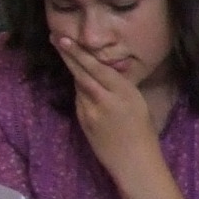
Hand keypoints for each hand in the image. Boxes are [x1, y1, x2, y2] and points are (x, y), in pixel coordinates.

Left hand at [55, 35, 163, 182]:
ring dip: (73, 70)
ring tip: (65, 52)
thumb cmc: (143, 133)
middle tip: (55, 37)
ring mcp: (91, 111)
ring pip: (79, 85)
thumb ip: (122, 87)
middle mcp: (106, 99)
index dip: (80, 53)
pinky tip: (81, 84)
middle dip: (68, 54)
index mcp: (125, 92)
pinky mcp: (83, 121)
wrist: (135, 162)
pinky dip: (80, 90)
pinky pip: (79, 100)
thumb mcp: (139, 104)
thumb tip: (110, 70)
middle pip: (81, 72)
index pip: (98, 68)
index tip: (66, 39)